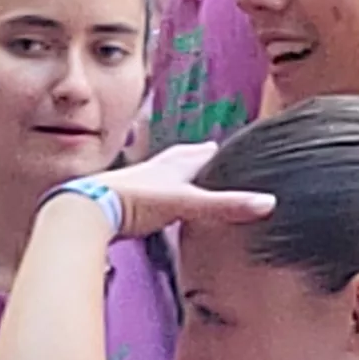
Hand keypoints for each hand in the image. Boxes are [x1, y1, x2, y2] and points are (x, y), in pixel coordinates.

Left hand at [77, 145, 275, 242]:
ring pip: (162, 174)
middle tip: (210, 154)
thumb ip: (226, 206)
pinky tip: (154, 208)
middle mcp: (157, 169)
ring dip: (175, 174)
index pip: (203, 153)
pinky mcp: (123, 202)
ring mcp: (138, 184)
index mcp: (175, 164)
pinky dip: (157, 197)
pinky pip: (146, 195)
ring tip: (185, 177)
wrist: (90, 209)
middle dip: (197, 157)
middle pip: (181, 158)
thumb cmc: (136, 200)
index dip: (218, 153)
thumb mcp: (188, 203)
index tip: (232, 150)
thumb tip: (268, 203)